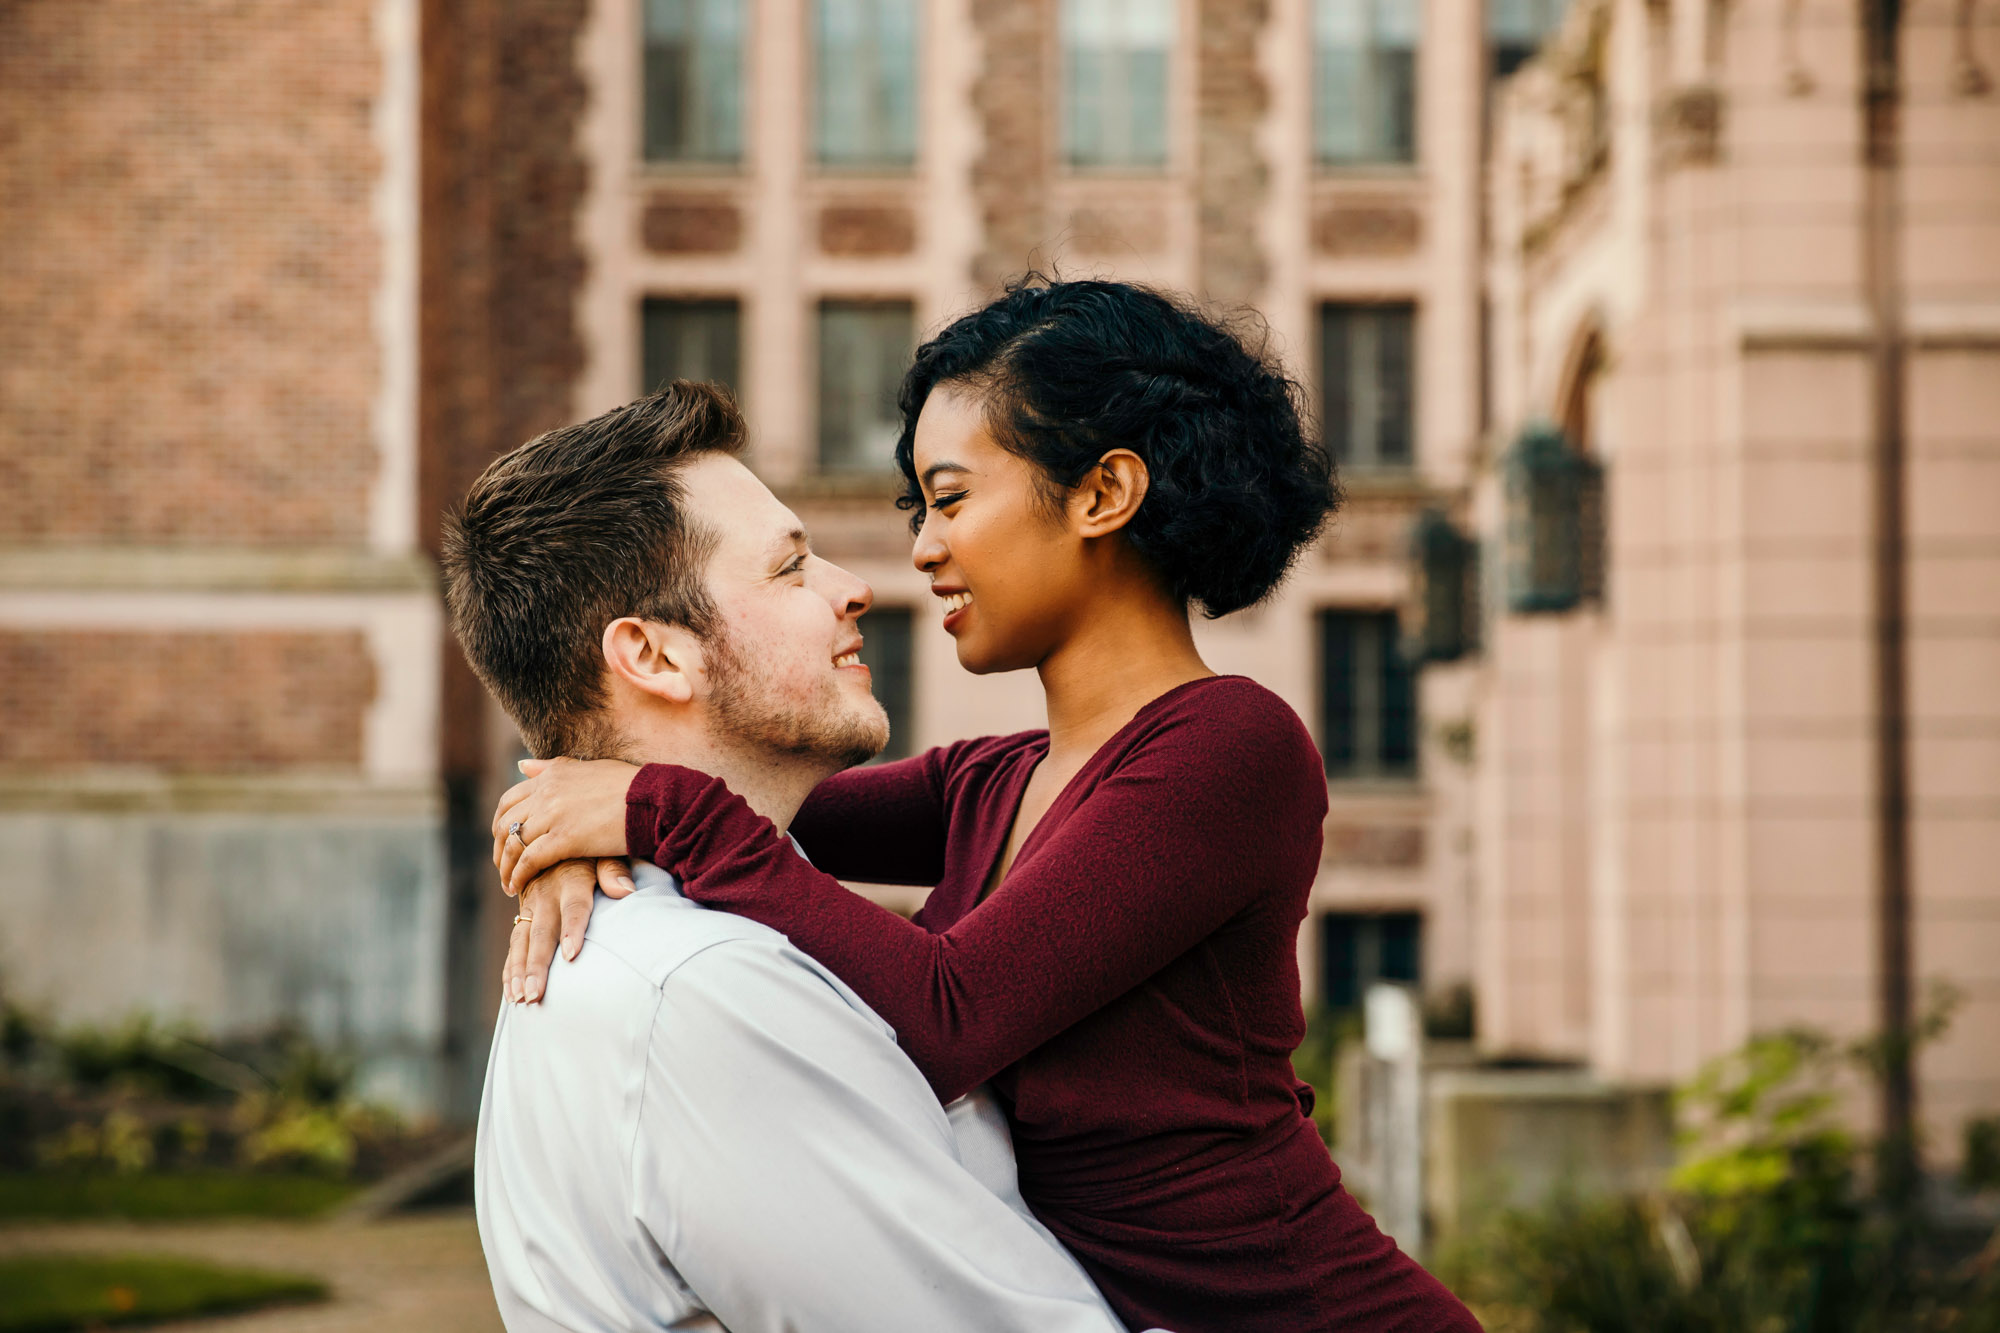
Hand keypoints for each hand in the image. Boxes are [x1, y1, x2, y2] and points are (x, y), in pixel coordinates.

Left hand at [492, 757, 641, 895]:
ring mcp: (553, 814)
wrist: (654, 799)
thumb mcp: (587, 767)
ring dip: (506, 867)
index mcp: (552, 775)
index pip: (510, 800)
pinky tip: (518, 887)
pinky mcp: (564, 839)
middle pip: (505, 823)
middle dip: (499, 848)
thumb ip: (552, 768)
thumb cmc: (630, 786)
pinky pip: (530, 861)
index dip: (501, 824)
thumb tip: (521, 764)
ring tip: (509, 883)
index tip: (503, 841)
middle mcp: (547, 792)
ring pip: (513, 844)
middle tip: (503, 866)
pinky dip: (519, 876)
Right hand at [503, 857, 634, 1003]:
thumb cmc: (592, 850)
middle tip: (535, 993)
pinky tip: (511, 993)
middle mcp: (547, 893)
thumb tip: (627, 892)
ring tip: (520, 999)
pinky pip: (514, 944)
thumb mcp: (607, 851)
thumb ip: (615, 870)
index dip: (572, 929)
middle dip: (537, 964)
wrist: (556, 838)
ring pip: (522, 941)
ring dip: (519, 971)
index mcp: (572, 878)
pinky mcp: (523, 914)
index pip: (574, 907)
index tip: (571, 954)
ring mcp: (531, 905)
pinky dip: (510, 969)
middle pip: (542, 932)